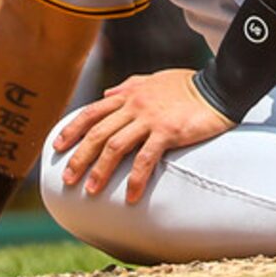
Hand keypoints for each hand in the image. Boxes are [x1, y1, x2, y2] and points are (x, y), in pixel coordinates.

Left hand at [50, 69, 231, 204]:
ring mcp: (151, 118)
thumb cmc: (188, 84)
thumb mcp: (155, 78)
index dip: (72, 128)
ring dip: (100, 171)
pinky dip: (135, 180)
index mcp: (131, 93)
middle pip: (98, 132)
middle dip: (79, 157)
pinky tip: (130, 198)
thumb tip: (108, 93)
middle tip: (67, 178)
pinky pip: (145, 159)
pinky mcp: (168, 132)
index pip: (92, 111)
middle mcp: (136, 104)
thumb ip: (130, 85)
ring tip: (91, 191)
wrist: (219, 87)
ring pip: (115, 147)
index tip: (57, 146)